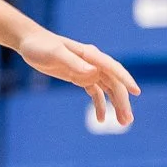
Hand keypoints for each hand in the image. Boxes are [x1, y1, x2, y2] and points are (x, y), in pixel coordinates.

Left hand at [17, 28, 140, 125]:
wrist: (30, 43)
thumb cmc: (41, 46)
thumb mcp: (55, 53)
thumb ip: (73, 62)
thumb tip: (93, 72)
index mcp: (90, 54)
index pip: (113, 68)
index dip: (125, 80)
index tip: (136, 92)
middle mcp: (93, 63)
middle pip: (114, 83)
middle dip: (122, 101)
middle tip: (127, 121)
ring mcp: (88, 70)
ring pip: (108, 90)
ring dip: (116, 105)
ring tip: (122, 123)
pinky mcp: (80, 77)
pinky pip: (96, 93)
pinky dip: (100, 105)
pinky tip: (101, 119)